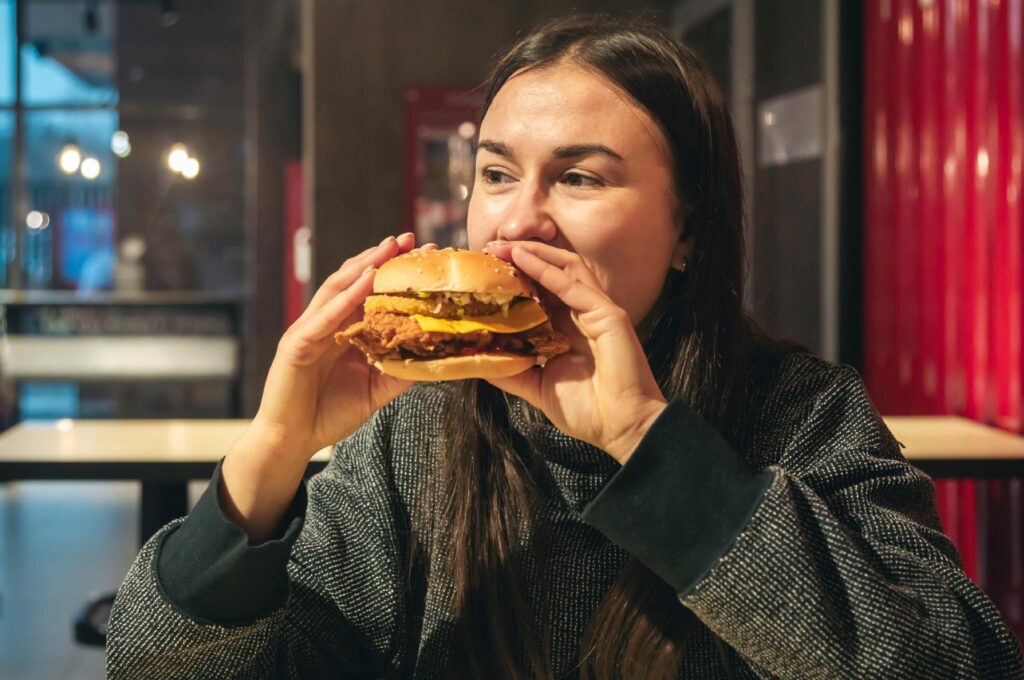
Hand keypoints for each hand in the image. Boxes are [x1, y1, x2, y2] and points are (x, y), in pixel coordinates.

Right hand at [253, 232, 436, 462]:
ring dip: (363, 265)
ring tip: (388, 248)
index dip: (393, 272)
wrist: (292, 441)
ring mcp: (309, 330)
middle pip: (354, 280)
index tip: (423, 255)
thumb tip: (435, 355)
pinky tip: (365, 280)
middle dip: (381, 257)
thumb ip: (401, 369)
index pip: (370, 292)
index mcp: (344, 330)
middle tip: (409, 238)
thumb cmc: (330, 414)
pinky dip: (345, 296)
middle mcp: (326, 323)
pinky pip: (323, 316)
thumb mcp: (377, 389)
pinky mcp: (296, 344)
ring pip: (337, 288)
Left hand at [482, 241, 667, 463]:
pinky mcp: (608, 314)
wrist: (622, 428)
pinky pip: (574, 285)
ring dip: (533, 254)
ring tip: (503, 246)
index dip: (515, 277)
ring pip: (565, 269)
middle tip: (489, 248)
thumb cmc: (588, 411)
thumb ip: (512, 370)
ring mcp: (597, 311)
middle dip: (520, 257)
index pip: (540, 291)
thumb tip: (478, 360)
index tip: (485, 269)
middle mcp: (582, 314)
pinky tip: (523, 258)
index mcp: (568, 329)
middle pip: (551, 273)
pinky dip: (547, 269)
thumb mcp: (537, 386)